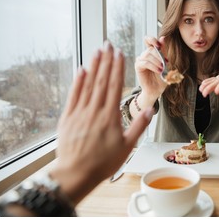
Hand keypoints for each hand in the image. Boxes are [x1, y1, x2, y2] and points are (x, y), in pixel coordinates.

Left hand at [50, 41, 152, 204]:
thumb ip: (139, 126)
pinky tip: (81, 70)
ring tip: (97, 51)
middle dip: (106, 60)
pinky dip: (77, 81)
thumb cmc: (103, 162)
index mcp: (110, 116)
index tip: (119, 53)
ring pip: (88, 84)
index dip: (117, 67)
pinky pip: (74, 95)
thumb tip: (150, 109)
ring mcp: (80, 112)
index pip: (115, 85)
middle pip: (102, 80)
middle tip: (108, 44)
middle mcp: (95, 110)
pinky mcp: (68, 117)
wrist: (75, 173)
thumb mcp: (127, 147)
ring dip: (93, 66)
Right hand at [134, 36, 167, 97]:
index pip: (148, 40)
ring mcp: (140, 60)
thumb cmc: (161, 77)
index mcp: (152, 52)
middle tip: (165, 63)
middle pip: (151, 49)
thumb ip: (163, 51)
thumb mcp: (165, 63)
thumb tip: (163, 37)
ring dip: (157, 62)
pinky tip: (159, 71)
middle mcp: (145, 54)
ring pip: (148, 55)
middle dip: (159, 56)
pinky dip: (153, 66)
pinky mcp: (138, 66)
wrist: (157, 89)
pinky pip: (145, 62)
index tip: (159, 45)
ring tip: (162, 69)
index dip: (152, 39)